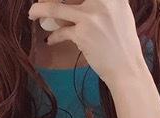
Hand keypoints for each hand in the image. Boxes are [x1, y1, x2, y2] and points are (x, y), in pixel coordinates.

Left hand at [28, 0, 146, 88]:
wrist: (126, 68)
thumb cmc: (124, 44)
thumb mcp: (121, 13)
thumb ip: (106, 2)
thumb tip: (88, 1)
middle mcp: (103, 0)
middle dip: (48, 0)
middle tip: (42, 1)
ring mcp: (90, 16)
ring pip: (55, 8)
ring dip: (40, 10)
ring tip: (33, 13)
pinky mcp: (82, 34)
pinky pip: (61, 32)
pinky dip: (54, 36)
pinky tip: (50, 40)